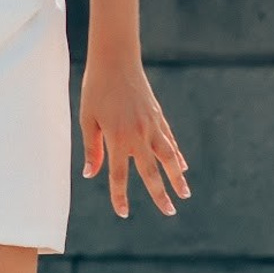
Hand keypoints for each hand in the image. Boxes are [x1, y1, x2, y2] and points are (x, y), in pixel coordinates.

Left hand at [80, 56, 189, 217]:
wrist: (115, 60)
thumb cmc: (96, 89)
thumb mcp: (88, 118)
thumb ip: (92, 148)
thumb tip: (90, 175)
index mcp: (117, 138)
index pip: (119, 176)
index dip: (120, 196)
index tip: (124, 213)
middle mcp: (138, 135)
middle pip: (151, 172)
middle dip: (160, 194)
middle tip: (169, 212)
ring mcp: (152, 125)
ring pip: (169, 158)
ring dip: (177, 177)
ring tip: (185, 193)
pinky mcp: (158, 115)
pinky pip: (170, 140)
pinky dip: (176, 155)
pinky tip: (181, 166)